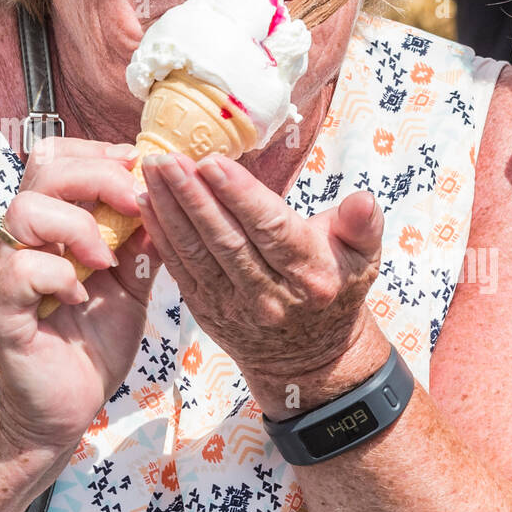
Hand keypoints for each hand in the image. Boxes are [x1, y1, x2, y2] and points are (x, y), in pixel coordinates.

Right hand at [0, 137, 158, 455]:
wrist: (63, 411)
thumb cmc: (92, 345)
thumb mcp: (131, 287)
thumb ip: (144, 247)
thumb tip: (169, 202)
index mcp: (53, 228)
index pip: (60, 159)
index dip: (100, 154)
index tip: (140, 172)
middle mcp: (24, 242)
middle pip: (43, 168)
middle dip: (98, 176)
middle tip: (134, 205)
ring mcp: (7, 274)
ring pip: (25, 211)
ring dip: (78, 226)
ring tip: (106, 261)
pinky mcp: (2, 313)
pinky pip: (21, 272)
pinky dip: (59, 276)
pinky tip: (81, 296)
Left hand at [136, 151, 386, 413]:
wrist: (311, 355)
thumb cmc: (335, 287)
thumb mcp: (363, 258)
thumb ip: (363, 225)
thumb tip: (363, 201)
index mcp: (311, 276)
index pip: (271, 230)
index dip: (239, 196)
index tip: (211, 161)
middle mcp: (271, 295)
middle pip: (226, 239)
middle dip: (192, 196)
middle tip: (166, 157)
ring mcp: (235, 307)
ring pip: (197, 253)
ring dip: (170, 209)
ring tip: (152, 171)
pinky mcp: (208, 311)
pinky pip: (181, 269)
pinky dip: (162, 235)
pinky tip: (147, 203)